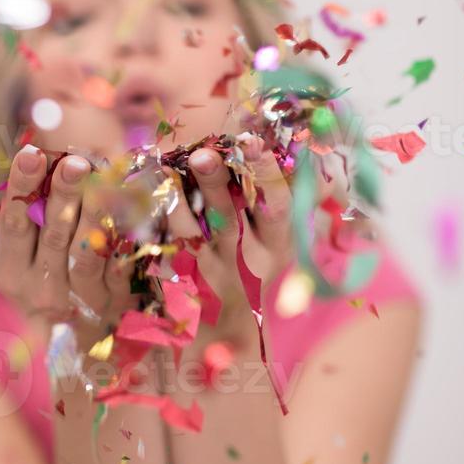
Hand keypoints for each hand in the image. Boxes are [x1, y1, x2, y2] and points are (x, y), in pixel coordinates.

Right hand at [0, 148, 135, 338]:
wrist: (68, 332)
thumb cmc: (31, 275)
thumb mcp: (0, 254)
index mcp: (9, 269)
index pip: (14, 224)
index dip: (22, 188)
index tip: (32, 154)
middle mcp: (40, 287)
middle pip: (53, 235)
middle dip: (63, 195)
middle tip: (74, 162)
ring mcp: (78, 297)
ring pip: (86, 253)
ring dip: (94, 214)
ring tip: (102, 181)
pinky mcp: (112, 300)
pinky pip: (118, 267)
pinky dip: (122, 239)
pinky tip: (127, 210)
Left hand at [165, 138, 293, 313]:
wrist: (235, 321)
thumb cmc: (265, 261)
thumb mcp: (288, 238)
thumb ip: (294, 198)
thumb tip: (311, 154)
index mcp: (278, 246)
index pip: (275, 208)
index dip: (265, 174)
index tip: (252, 142)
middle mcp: (245, 260)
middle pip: (229, 219)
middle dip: (216, 183)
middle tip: (203, 154)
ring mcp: (210, 269)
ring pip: (193, 232)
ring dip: (180, 198)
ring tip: (169, 167)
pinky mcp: (182, 275)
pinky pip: (167, 243)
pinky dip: (160, 213)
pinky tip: (152, 186)